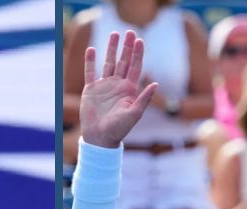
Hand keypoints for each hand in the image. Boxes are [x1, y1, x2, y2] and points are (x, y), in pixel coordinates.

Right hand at [80, 30, 158, 148]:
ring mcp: (104, 86)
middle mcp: (118, 85)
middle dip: (127, 47)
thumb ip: (144, 98)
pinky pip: (91, 72)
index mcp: (130, 90)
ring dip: (111, 49)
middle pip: (123, 61)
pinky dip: (90, 61)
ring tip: (114, 34)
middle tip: (129, 32)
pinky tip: (91, 49)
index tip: (140, 40)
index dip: (138, 54)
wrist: (100, 138)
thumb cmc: (119, 129)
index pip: (135, 67)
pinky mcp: (91, 90)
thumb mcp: (135, 114)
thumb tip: (156, 83)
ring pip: (108, 62)